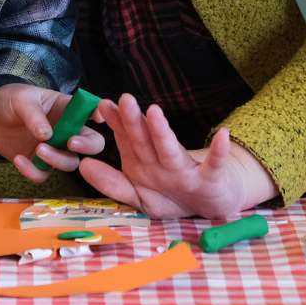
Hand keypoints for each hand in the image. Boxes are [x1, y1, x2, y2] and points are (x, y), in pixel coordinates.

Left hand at [0, 83, 104, 182]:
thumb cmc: (11, 100)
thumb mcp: (22, 99)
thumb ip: (34, 115)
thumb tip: (46, 135)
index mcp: (67, 109)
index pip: (90, 111)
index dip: (99, 114)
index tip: (98, 118)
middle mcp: (67, 131)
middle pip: (92, 144)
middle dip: (87, 146)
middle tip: (71, 143)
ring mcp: (55, 149)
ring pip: (70, 163)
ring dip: (58, 159)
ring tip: (38, 149)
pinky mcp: (39, 164)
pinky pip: (44, 174)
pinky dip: (33, 171)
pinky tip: (18, 159)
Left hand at [76, 94, 277, 218]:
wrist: (210, 205)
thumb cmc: (171, 196)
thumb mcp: (138, 196)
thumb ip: (112, 183)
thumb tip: (84, 165)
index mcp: (143, 163)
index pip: (126, 139)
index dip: (115, 123)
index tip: (102, 105)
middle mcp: (162, 162)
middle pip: (144, 140)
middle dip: (133, 121)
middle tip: (123, 99)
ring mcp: (186, 170)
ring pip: (171, 150)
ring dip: (162, 132)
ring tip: (154, 112)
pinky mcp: (210, 180)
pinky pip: (214, 165)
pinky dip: (219, 152)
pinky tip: (222, 135)